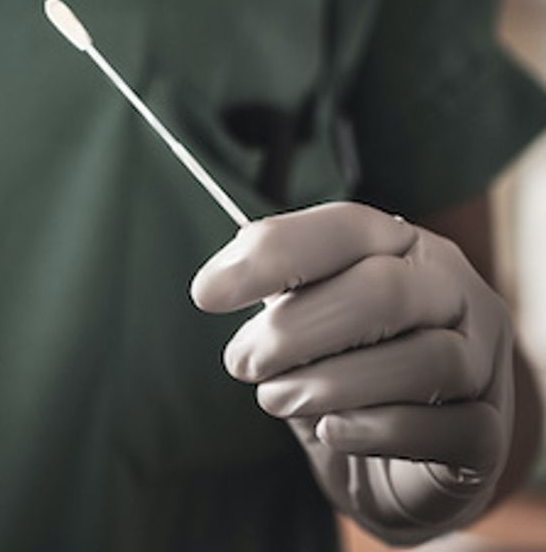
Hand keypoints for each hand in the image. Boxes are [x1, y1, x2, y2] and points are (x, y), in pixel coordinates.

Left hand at [191, 202, 513, 544]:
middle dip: (295, 330)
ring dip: (330, 383)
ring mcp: (483, 362)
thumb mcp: (301, 325)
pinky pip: (448, 427)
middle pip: (384, 291)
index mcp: (403, 247)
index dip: (274, 254)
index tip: (206, 294)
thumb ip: (275, 293)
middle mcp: (454, 292)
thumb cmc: (340, 372)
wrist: (387, 466)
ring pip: (425, 359)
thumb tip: (216, 281)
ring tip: (276, 400)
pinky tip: (332, 431)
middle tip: (239, 363)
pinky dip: (378, 429)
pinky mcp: (488, 435)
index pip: (346, 227)